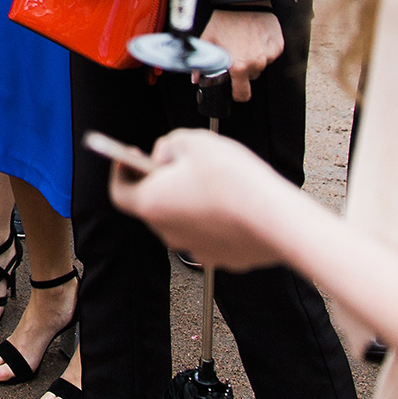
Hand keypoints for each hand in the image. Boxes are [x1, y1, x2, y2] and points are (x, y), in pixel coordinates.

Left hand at [107, 126, 298, 271]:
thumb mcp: (192, 141)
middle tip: (176, 163)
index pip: (119, 191)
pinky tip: (233, 201)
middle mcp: (168, 232)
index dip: (121, 171)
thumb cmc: (233, 179)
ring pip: (184, 220)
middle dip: (162, 183)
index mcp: (151, 204)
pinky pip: (211, 234)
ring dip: (189, 201)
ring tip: (210, 180)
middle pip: (154, 205)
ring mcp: (196, 248)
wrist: (277, 218)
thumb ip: (169, 144)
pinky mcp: (224, 257)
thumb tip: (164, 155)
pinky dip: (214, 219)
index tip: (129, 157)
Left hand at [201, 9, 282, 102]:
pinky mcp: (278, 46)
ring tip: (244, 42)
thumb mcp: (208, 40)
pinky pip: (270, 54)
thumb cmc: (224, 19)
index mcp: (239, 67)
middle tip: (236, 54)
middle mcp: (257, 63)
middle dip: (243, 70)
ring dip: (254, 58)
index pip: (243, 94)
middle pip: (251, 77)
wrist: (244, 1)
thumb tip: (196, 78)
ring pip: (261, 65)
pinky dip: (264, 49)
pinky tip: (255, 37)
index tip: (234, 87)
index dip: (237, 93)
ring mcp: (269, 55)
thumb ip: (201, 63)